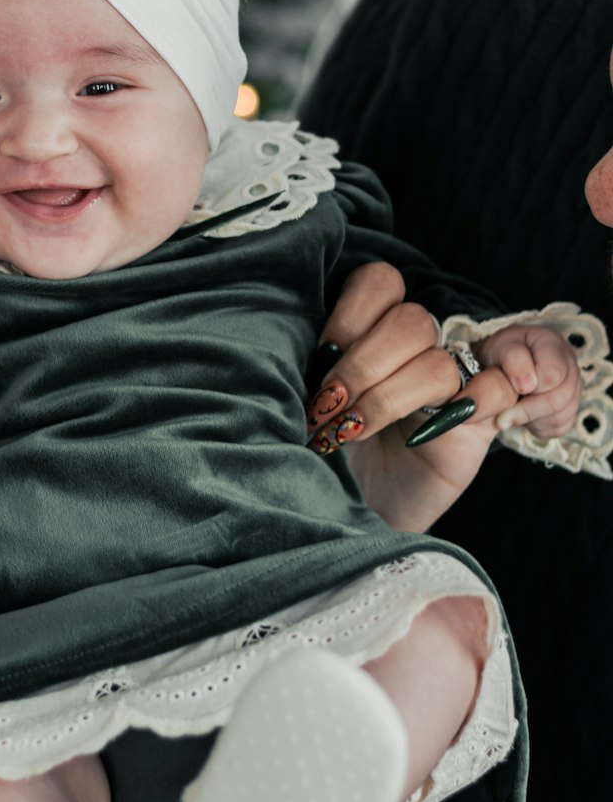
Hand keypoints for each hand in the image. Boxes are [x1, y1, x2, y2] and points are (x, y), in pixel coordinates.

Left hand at [305, 264, 521, 530]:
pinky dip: (470, 403)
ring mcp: (450, 384)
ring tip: (355, 430)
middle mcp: (414, 350)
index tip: (320, 357)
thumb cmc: (318, 456)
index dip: (350, 315)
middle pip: (411, 320)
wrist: (340, 518)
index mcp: (371, 329)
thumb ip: (313, 368)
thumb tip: (303, 348)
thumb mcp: (304, 405)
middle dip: (364, 364)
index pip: (379, 282)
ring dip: (392, 395)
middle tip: (330, 407)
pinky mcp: (477, 423)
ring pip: (440, 361)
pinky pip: (497, 389)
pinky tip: (423, 433)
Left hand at [475, 324, 580, 438]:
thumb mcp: (499, 347)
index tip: (508, 390)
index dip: (529, 388)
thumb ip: (512, 360)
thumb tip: (527, 385)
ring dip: (531, 419)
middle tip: (502, 416)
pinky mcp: (569, 410)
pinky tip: (524, 415)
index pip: (552, 375)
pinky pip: (558, 427)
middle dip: (527, 410)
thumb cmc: (500, 353)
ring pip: (560, 417)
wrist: (501, 364)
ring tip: (511, 409)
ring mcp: (573, 390)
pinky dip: (538, 427)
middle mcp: (570, 368)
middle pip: (558, 400)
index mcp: (554, 346)